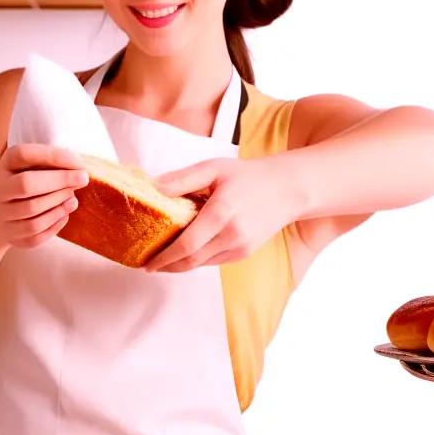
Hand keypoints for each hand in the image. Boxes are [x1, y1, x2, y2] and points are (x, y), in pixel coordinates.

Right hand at [0, 144, 88, 248]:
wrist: (0, 216)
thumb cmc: (25, 184)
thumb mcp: (31, 167)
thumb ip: (51, 164)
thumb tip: (78, 168)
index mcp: (4, 166)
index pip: (23, 155)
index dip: (54, 157)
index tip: (79, 163)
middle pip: (26, 184)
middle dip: (59, 180)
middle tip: (83, 179)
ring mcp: (2, 216)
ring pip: (32, 210)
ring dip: (59, 203)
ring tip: (73, 199)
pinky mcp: (12, 237)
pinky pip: (36, 233)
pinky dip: (55, 222)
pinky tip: (65, 213)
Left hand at [143, 157, 292, 271]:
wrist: (287, 189)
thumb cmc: (247, 176)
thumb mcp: (213, 168)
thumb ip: (183, 179)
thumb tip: (154, 188)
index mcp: (220, 213)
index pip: (186, 245)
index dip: (163, 257)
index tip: (146, 262)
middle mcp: (231, 235)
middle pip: (191, 261)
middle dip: (167, 266)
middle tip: (148, 265)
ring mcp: (240, 247)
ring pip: (202, 264)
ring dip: (180, 265)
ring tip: (162, 260)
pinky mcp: (244, 253)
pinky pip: (214, 261)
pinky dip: (197, 260)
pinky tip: (186, 253)